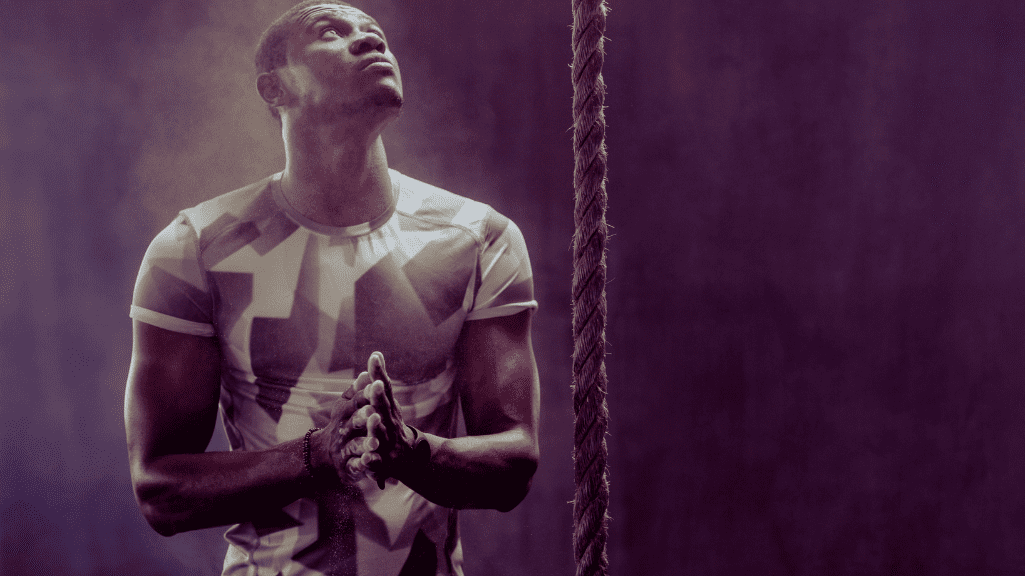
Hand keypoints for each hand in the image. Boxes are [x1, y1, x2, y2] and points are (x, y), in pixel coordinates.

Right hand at [317, 372, 381, 482]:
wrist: (323, 454)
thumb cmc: (342, 424)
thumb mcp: (346, 407)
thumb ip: (357, 391)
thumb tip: (367, 372)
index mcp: (344, 414)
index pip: (355, 402)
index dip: (365, 395)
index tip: (377, 385)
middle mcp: (343, 431)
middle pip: (353, 423)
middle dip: (362, 418)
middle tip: (373, 413)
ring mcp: (344, 449)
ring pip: (355, 446)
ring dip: (364, 444)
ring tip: (375, 442)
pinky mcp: (348, 467)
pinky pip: (355, 466)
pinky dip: (363, 465)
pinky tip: (370, 462)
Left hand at [360, 352, 417, 487]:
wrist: (410, 459)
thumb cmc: (392, 426)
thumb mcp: (387, 405)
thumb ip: (379, 383)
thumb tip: (376, 354)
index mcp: (389, 409)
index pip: (385, 388)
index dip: (379, 373)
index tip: (375, 356)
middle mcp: (390, 423)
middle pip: (385, 409)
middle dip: (380, 397)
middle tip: (376, 384)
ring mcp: (388, 443)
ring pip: (381, 434)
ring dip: (376, 426)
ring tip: (373, 416)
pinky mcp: (383, 463)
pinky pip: (376, 462)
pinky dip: (371, 460)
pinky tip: (366, 458)